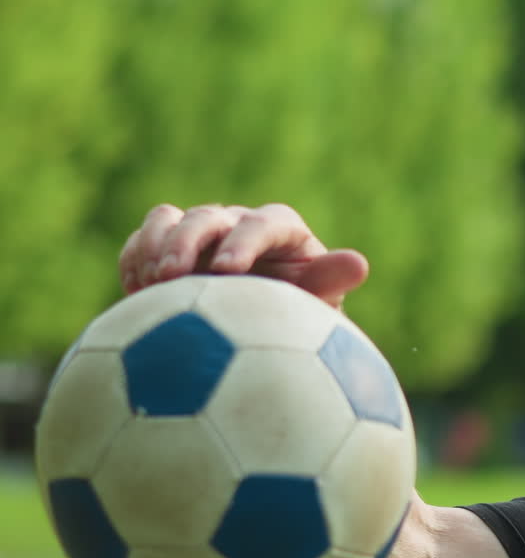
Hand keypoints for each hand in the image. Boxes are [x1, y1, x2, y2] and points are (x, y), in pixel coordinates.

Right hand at [118, 202, 368, 308]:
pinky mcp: (167, 249)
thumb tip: (359, 265)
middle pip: (208, 217)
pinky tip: (131, 292)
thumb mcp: (315, 311)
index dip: (244, 241)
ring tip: (147, 283)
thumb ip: (329, 284)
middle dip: (187, 242)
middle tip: (171, 277)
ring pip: (168, 219)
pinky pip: (142, 242)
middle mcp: (237, 225)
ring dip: (154, 246)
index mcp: (280, 231)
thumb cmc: (296, 327)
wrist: (259, 341)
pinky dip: (133, 260)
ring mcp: (200, 235)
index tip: (227, 272)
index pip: (264, 223)